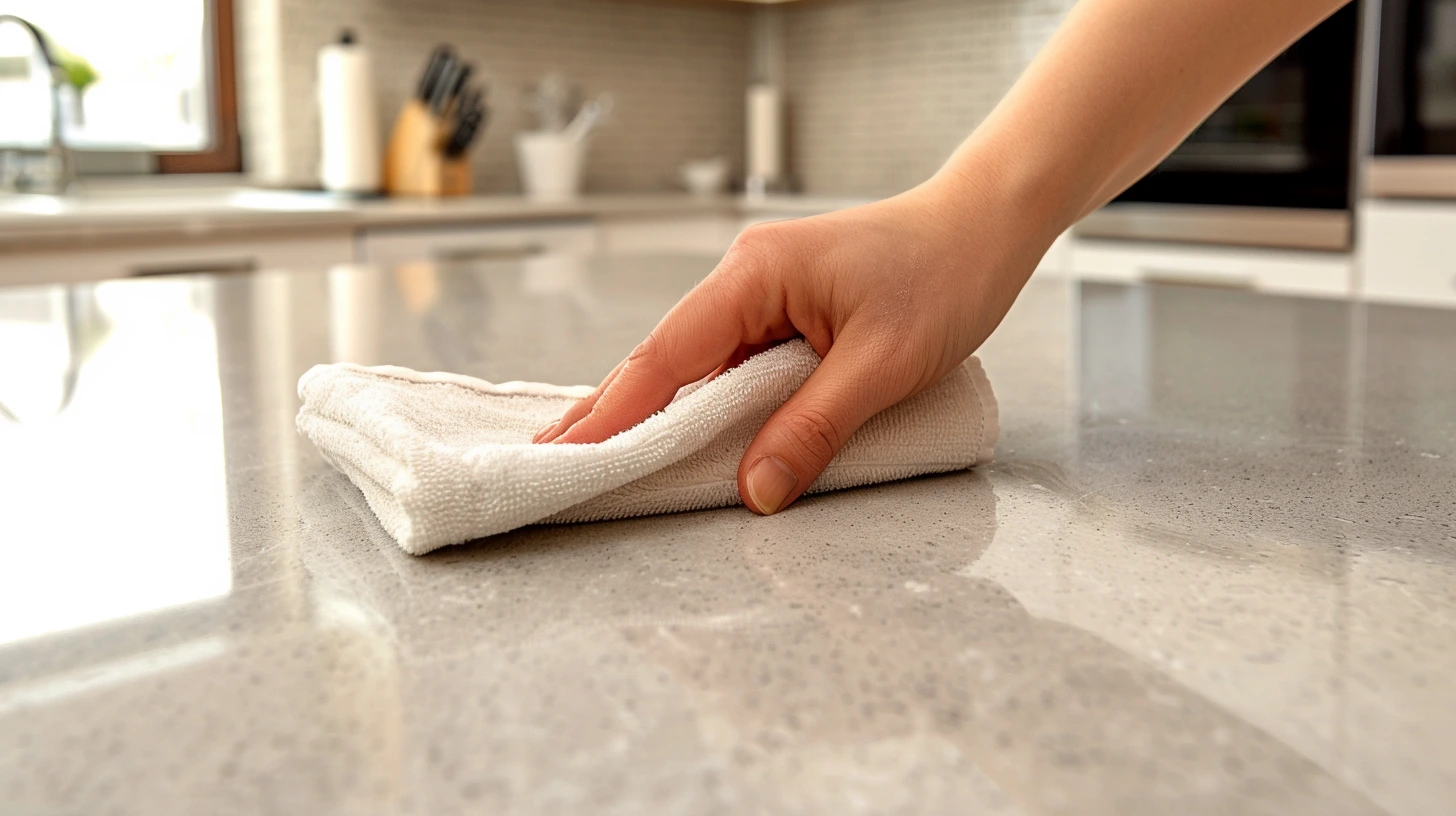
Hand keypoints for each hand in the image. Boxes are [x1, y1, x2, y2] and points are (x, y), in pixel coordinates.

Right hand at [534, 171, 1052, 513]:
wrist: (984, 227)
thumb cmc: (945, 275)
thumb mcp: (883, 365)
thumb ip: (814, 428)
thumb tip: (755, 490)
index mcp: (755, 275)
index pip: (667, 354)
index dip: (615, 411)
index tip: (567, 453)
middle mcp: (744, 278)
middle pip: (664, 359)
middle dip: (611, 413)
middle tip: (554, 463)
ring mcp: (761, 294)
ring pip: (696, 366)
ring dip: (657, 414)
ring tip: (601, 461)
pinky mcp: (783, 312)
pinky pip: (730, 366)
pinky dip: (705, 404)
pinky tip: (681, 436)